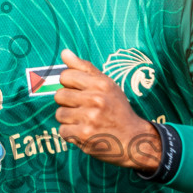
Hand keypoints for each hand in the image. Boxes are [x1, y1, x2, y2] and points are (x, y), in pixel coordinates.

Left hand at [53, 48, 160, 170]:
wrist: (133, 139)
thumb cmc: (117, 110)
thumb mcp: (107, 85)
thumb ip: (84, 68)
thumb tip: (64, 52)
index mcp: (101, 84)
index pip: (66, 76)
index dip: (69, 85)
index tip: (78, 92)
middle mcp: (96, 99)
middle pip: (59, 95)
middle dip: (67, 103)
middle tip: (82, 108)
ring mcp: (89, 118)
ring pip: (59, 114)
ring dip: (69, 119)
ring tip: (85, 121)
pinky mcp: (84, 135)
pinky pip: (62, 130)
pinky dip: (71, 133)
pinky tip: (84, 132)